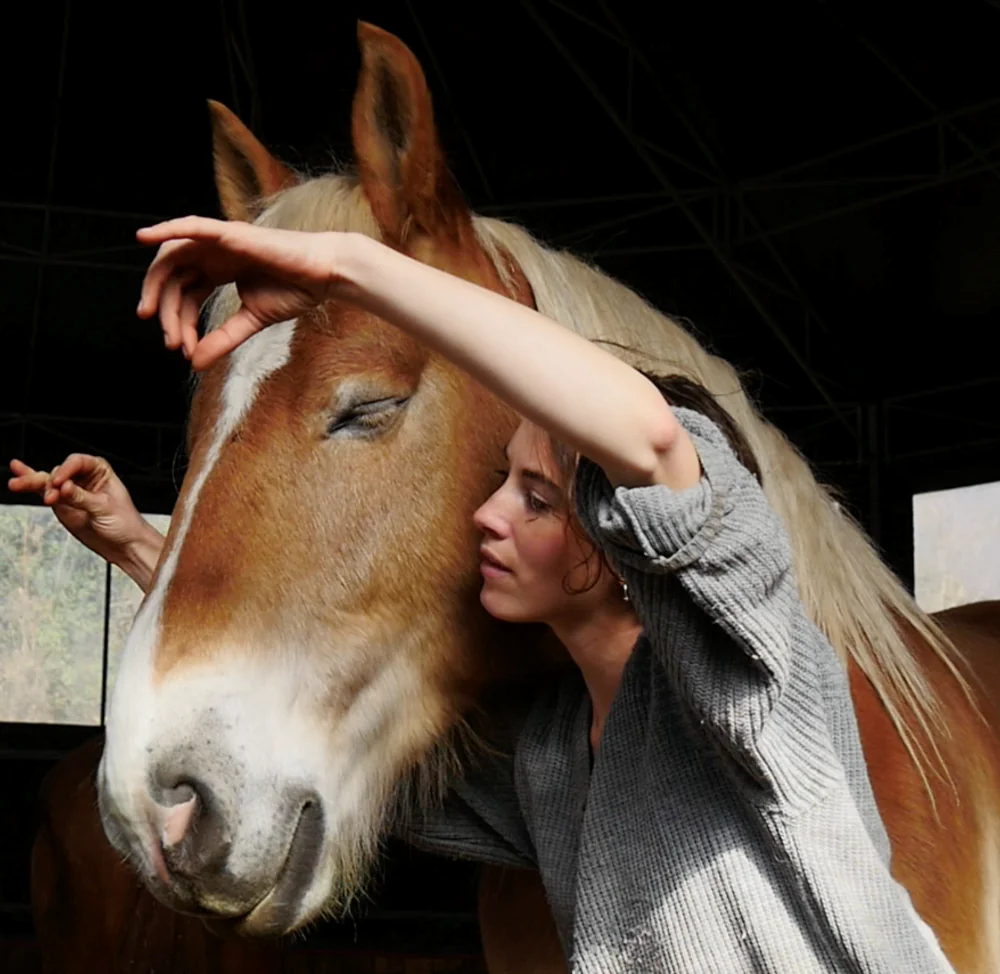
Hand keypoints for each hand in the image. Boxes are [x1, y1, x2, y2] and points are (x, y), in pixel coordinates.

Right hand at [8, 455, 164, 590]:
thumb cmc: (126, 523)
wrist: (125, 545)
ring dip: (34, 483)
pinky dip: (31, 485)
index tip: (61, 483)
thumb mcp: (105, 508)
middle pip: (60, 471)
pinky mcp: (62, 505)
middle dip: (50, 481)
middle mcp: (83, 478)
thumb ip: (82, 498)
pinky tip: (18, 474)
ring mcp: (71, 491)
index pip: (78, 462)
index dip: (67, 470)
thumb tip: (64, 488)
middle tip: (49, 493)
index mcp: (100, 471)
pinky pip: (44, 492)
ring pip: (48, 482)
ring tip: (17, 484)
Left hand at [136, 217, 360, 370]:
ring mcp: (219, 240)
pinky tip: (143, 237)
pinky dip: (165, 229)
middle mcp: (214, 253)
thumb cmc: (295, 291)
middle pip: (173, 277)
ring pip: (174, 256)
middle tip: (168, 339)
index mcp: (219, 270)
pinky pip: (191, 227)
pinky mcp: (229, 232)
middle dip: (164, 308)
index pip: (186, 293)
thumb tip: (195, 364)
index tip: (182, 349)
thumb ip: (223, 340)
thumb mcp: (251, 321)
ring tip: (152, 312)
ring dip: (157, 284)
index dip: (179, 321)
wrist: (322, 276)